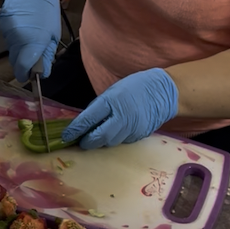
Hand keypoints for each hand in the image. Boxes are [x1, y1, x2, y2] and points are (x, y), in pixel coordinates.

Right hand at [0, 0, 60, 81]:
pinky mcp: (1, 25)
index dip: (27, 74)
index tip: (32, 75)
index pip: (23, 69)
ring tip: (31, 35)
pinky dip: (15, 38)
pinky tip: (23, 27)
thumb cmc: (45, 7)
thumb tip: (43, 71)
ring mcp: (6, 32)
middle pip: (15, 61)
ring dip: (20, 49)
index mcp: (32, 42)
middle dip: (24, 62)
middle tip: (35, 54)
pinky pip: (8, 39)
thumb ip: (47, 53)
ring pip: (11, 50)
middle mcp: (16, 39)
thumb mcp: (53, 33)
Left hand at [62, 68, 177, 148]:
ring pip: (110, 142)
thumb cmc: (135, 87)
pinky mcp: (138, 136)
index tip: (66, 136)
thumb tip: (87, 120)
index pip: (89, 119)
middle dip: (87, 141)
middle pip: (99, 136)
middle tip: (79, 141)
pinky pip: (122, 141)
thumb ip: (101, 106)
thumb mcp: (114, 91)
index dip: (76, 129)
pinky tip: (113, 134)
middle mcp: (121, 117)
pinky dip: (114, 139)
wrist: (163, 92)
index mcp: (111, 102)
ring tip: (94, 138)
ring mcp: (131, 129)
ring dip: (100, 141)